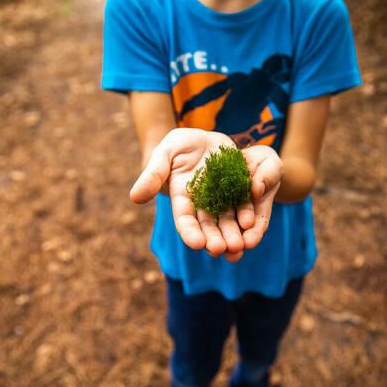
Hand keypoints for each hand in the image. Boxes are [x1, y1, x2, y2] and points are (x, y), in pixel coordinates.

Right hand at [129, 128, 281, 260]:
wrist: (204, 136)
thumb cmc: (179, 144)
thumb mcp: (164, 154)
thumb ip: (152, 175)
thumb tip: (134, 197)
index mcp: (182, 199)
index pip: (185, 220)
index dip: (190, 232)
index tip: (197, 244)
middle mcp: (202, 204)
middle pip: (208, 225)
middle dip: (214, 239)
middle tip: (220, 250)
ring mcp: (222, 199)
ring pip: (228, 220)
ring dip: (232, 234)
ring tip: (240, 246)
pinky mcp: (238, 191)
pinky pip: (244, 205)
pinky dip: (247, 215)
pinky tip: (252, 224)